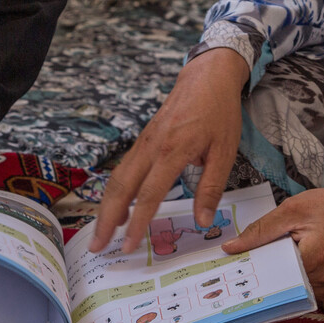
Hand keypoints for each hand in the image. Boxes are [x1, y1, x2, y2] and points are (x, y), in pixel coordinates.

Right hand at [88, 47, 248, 253]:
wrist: (207, 76)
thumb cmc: (219, 112)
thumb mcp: (225, 150)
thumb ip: (212, 187)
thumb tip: (203, 220)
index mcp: (173, 150)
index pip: (149, 194)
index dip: (138, 222)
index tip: (129, 245)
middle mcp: (152, 146)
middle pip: (121, 187)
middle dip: (106, 219)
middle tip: (98, 246)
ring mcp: (144, 142)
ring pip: (117, 178)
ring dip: (106, 207)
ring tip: (102, 233)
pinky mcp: (144, 140)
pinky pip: (124, 168)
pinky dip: (116, 191)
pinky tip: (120, 207)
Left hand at [221, 150, 323, 304]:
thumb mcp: (294, 209)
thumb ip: (261, 231)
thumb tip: (230, 249)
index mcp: (314, 258)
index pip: (271, 273)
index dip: (252, 267)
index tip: (231, 266)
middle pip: (281, 282)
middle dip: (263, 272)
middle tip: (241, 264)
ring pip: (292, 286)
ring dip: (279, 274)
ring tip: (267, 257)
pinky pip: (304, 286)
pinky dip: (293, 276)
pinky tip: (287, 260)